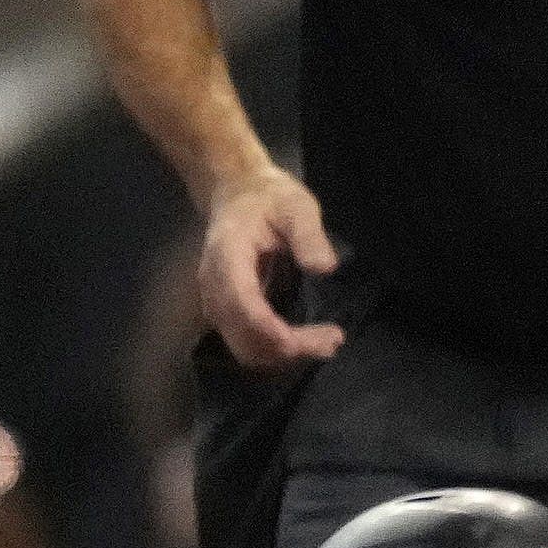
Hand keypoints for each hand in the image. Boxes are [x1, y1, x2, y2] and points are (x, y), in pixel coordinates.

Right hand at [200, 167, 342, 370]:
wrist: (236, 192)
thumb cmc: (268, 198)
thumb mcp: (296, 207)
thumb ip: (308, 235)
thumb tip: (323, 268)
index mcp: (228, 257)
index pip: (243, 306)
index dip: (275, 332)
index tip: (315, 342)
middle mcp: (214, 285)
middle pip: (243, 336)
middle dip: (287, 350)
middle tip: (333, 341)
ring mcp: (216, 299)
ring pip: (243, 346)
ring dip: (283, 355)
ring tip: (327, 343)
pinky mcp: (225, 307)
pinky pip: (244, 340)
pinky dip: (274, 349)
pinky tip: (306, 340)